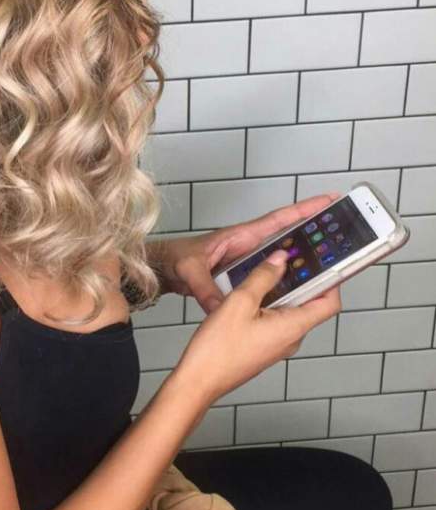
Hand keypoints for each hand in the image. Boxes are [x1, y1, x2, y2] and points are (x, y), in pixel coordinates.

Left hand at [157, 191, 341, 314]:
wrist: (166, 270)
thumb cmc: (176, 260)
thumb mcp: (190, 272)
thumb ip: (205, 289)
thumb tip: (221, 308)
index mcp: (241, 236)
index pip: (279, 220)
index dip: (304, 210)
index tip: (329, 200)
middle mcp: (249, 245)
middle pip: (289, 236)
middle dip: (315, 233)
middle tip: (343, 234)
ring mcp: (249, 259)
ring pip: (283, 257)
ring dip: (304, 257)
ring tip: (331, 262)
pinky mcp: (245, 274)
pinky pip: (272, 274)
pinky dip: (287, 277)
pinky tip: (301, 288)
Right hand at [174, 248, 341, 406]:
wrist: (199, 380)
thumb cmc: (217, 351)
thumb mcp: (239, 302)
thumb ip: (263, 277)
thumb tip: (280, 259)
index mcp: (292, 327)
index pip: (329, 303)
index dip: (331, 280)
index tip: (322, 263)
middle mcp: (290, 338)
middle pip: (310, 304)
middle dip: (302, 280)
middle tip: (288, 259)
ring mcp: (278, 344)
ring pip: (290, 311)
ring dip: (281, 290)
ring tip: (264, 272)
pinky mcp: (265, 346)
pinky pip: (276, 320)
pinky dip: (269, 303)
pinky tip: (250, 293)